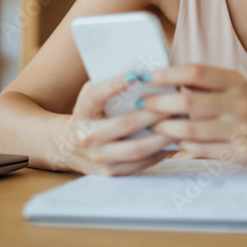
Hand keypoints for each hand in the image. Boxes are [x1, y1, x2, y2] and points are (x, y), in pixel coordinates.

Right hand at [56, 74, 171, 174]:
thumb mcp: (92, 98)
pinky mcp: (110, 173)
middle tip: (178, 102)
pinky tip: (174, 142)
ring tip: (181, 124)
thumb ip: (111, 87)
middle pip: (126, 123)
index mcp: (82, 112)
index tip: (136, 74)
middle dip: (155, 112)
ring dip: (163, 136)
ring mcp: (98, 158)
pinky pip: (141, 164)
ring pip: (138, 148)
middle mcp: (87, 136)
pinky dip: (160, 153)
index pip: (96, 95)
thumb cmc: (89, 114)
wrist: (65, 147)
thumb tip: (145, 74)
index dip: (115, 84)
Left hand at [143, 64, 246, 166]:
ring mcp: (241, 130)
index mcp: (235, 81)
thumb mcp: (231, 86)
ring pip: (191, 131)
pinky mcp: (240, 153)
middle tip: (143, 105)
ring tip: (154, 126)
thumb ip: (201, 82)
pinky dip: (182, 146)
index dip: (168, 74)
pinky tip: (174, 142)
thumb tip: (158, 79)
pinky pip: (201, 150)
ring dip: (167, 129)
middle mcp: (239, 103)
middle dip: (159, 104)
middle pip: (188, 103)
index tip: (148, 77)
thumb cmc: (244, 105)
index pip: (195, 72)